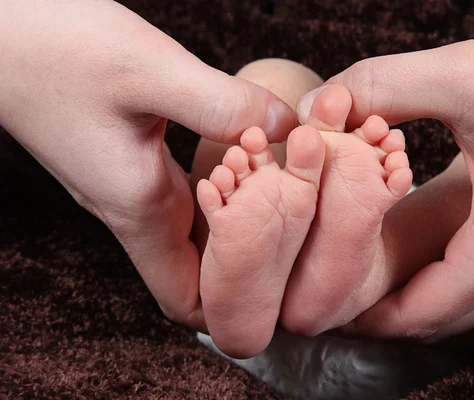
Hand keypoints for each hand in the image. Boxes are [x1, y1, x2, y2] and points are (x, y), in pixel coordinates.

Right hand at [0, 0, 294, 329]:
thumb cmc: (57, 50)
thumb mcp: (150, 72)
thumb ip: (223, 105)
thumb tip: (285, 126)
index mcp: (139, 208)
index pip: (186, 300)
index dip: (230, 309)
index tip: (274, 292)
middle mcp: (133, 207)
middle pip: (199, 269)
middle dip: (248, 263)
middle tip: (296, 234)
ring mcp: (128, 185)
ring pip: (193, 231)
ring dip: (236, 222)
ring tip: (283, 199)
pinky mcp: (128, 158)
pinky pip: (183, 196)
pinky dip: (219, 189)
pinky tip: (244, 164)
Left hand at [293, 2, 473, 340]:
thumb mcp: (465, 77)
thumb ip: (381, 88)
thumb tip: (318, 105)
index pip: (413, 317)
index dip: (358, 316)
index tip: (313, 305)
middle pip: (433, 319)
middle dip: (376, 311)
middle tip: (324, 289)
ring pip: (458, 301)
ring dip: (406, 294)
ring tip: (356, 269)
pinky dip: (436, 275)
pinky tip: (410, 243)